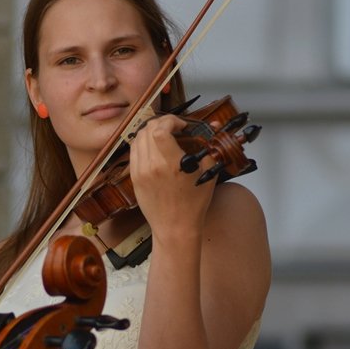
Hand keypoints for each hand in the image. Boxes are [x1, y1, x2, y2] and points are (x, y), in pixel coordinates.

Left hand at [129, 114, 215, 243]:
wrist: (175, 228)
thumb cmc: (193, 204)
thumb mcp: (208, 174)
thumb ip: (210, 148)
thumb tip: (216, 126)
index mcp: (172, 165)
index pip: (159, 130)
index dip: (170, 120)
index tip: (180, 125)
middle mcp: (152, 167)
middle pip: (147, 129)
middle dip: (162, 123)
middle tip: (173, 128)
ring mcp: (140, 172)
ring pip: (138, 138)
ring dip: (151, 131)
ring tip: (163, 136)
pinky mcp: (134, 177)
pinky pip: (133, 151)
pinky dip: (142, 143)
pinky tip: (154, 148)